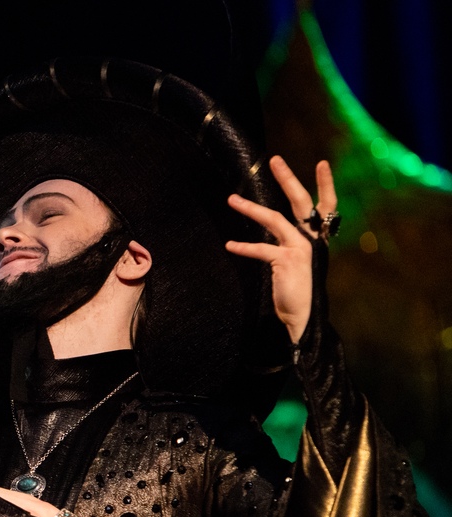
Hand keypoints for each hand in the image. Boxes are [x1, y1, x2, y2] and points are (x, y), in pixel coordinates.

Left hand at [225, 156, 337, 343]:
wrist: (301, 317)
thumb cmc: (297, 288)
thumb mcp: (295, 260)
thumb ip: (287, 242)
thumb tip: (270, 227)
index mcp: (317, 237)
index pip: (326, 205)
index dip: (325, 184)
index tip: (321, 163)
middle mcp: (312, 239)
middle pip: (302, 202)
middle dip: (288, 179)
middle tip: (275, 160)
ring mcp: (301, 248)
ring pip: (274, 220)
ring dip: (250, 208)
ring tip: (231, 199)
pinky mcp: (286, 261)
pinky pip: (260, 249)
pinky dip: (243, 247)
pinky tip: (230, 245)